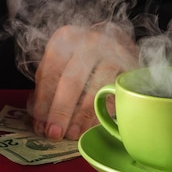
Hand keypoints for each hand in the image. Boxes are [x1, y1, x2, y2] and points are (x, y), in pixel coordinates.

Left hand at [30, 23, 137, 139]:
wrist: (115, 40)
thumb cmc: (79, 55)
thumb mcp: (59, 63)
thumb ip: (47, 89)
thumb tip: (40, 124)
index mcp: (65, 38)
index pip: (51, 73)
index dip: (44, 102)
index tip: (40, 124)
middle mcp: (89, 42)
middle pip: (72, 81)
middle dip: (62, 111)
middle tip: (55, 134)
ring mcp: (113, 52)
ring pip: (97, 88)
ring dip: (84, 116)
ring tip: (73, 133)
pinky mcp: (131, 66)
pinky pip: (115, 93)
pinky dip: (104, 112)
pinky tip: (93, 126)